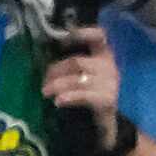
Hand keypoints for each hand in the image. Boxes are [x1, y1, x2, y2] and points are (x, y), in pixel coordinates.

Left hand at [42, 25, 123, 152]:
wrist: (112, 123)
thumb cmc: (95, 95)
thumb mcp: (87, 76)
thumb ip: (73, 65)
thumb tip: (47, 59)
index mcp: (105, 55)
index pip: (99, 36)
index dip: (82, 33)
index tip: (63, 39)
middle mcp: (109, 66)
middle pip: (76, 62)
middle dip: (56, 71)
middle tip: (43, 82)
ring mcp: (110, 83)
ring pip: (77, 79)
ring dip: (58, 85)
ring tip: (46, 92)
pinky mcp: (107, 99)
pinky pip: (83, 95)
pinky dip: (68, 97)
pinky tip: (58, 102)